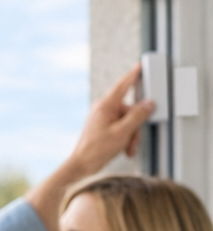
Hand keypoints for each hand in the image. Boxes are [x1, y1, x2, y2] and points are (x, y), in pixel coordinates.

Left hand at [66, 63, 154, 178]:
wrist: (81, 166)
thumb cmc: (95, 150)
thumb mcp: (122, 132)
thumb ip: (137, 116)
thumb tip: (148, 105)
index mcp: (105, 105)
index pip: (123, 84)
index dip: (133, 74)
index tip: (140, 65)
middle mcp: (103, 109)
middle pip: (130, 110)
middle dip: (135, 127)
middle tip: (133, 141)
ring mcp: (102, 118)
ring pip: (127, 121)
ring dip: (131, 136)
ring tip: (127, 148)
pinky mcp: (103, 127)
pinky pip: (120, 128)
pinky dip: (125, 138)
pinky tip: (124, 149)